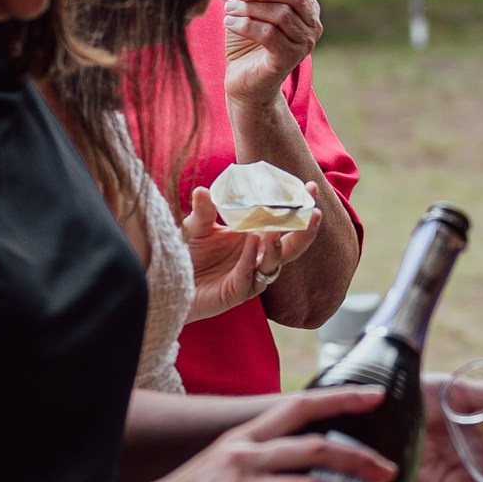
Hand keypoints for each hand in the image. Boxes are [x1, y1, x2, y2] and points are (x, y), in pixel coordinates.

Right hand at [123, 388, 392, 481]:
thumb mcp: (219, 466)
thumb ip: (257, 462)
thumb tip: (301, 469)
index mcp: (243, 440)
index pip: (299, 407)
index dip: (341, 400)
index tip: (377, 397)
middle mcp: (242, 458)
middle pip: (315, 448)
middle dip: (360, 459)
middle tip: (390, 473)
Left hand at [181, 185, 302, 319]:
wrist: (169, 283)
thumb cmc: (189, 254)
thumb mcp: (196, 227)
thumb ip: (203, 211)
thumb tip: (202, 190)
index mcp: (256, 237)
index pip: (284, 222)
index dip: (299, 207)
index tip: (311, 188)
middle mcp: (259, 257)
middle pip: (292, 246)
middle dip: (305, 230)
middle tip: (313, 211)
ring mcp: (251, 276)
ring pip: (274, 263)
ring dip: (277, 246)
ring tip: (275, 229)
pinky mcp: (237, 293)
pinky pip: (248, 276)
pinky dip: (251, 258)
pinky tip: (253, 240)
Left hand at [223, 0, 322, 116]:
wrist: (244, 80)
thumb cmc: (248, 42)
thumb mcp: (250, 9)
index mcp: (307, 8)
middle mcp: (313, 25)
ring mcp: (305, 44)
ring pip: (281, 14)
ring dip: (250, 9)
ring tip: (229, 10)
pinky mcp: (290, 59)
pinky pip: (269, 34)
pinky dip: (246, 25)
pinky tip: (230, 23)